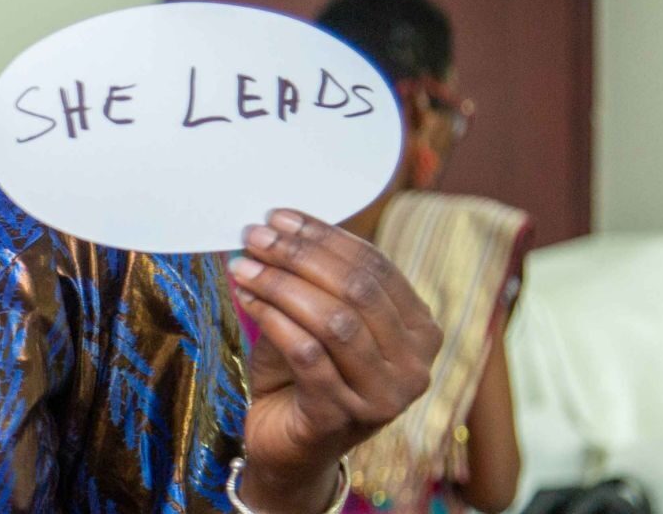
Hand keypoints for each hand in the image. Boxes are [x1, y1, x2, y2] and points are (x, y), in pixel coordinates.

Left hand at [230, 209, 441, 511]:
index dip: (325, 237)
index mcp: (420, 332)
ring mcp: (383, 398)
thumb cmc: (305, 374)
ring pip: (334, 321)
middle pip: (357, 290)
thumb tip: (278, 229)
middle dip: (300, 255)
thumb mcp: (317, 319)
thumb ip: (315, 280)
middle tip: (255, 235)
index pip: (376, 268)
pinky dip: (272, 318)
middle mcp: (414, 366)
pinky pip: (307, 354)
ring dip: (281, 284)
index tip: (279, 217)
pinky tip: (246, 299)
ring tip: (242, 265)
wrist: (289, 444)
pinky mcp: (342, 417)